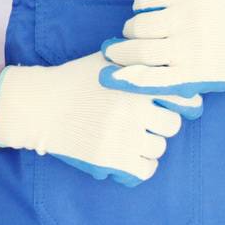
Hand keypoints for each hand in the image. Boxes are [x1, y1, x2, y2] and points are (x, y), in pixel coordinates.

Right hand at [0, 53, 201, 186]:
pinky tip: (131, 156)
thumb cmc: (74, 80)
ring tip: (133, 137)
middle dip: (161, 123)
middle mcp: (133, 109)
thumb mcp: (105, 60)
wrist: (41, 106)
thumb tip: (164, 53)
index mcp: (135, 84)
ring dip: (149, 144)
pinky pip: (145, 170)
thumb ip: (135, 58)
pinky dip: (141, 165)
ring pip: (158, 148)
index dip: (183, 102)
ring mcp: (123, 136)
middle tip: (146, 121)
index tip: (177, 106)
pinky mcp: (111, 159)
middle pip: (172, 125)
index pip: (182, 97)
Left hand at [100, 0, 224, 96]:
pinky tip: (109, 76)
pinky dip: (126, 78)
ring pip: (140, 50)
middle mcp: (187, 19)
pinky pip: (152, 78)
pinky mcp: (192, 76)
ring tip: (116, 52)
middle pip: (138, 25)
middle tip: (134, 34)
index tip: (145, 12)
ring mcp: (189, 49)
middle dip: (130, 30)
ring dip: (121, 52)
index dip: (140, 6)